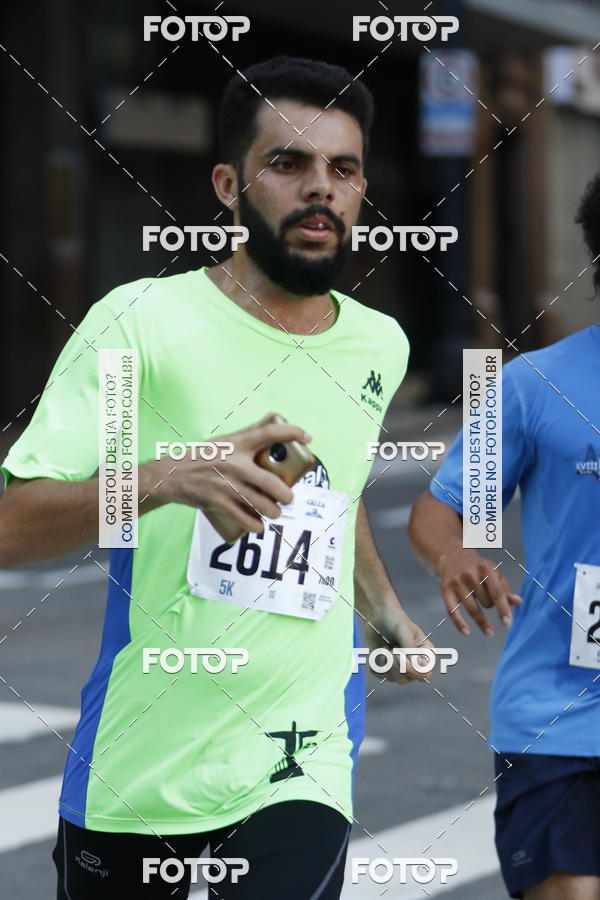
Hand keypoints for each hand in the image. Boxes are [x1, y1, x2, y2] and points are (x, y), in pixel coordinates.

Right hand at [149, 412, 310, 533]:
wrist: (171, 475)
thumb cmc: (202, 456)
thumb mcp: (224, 441)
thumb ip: (248, 433)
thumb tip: (272, 421)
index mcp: (238, 444)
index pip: (270, 433)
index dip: (293, 433)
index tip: (309, 438)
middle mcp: (235, 463)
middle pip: (273, 482)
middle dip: (286, 495)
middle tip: (288, 498)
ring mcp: (227, 485)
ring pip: (262, 504)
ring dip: (274, 512)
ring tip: (276, 513)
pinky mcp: (218, 502)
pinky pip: (244, 518)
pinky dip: (255, 526)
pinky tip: (259, 527)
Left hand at [363, 605, 435, 684]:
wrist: (378, 616)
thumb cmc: (394, 619)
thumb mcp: (403, 629)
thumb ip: (409, 646)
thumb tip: (417, 664)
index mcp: (426, 654)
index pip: (424, 674)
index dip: (410, 669)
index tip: (397, 654)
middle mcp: (416, 664)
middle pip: (406, 679)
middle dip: (394, 664)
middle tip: (391, 649)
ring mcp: (402, 668)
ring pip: (394, 679)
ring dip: (385, 662)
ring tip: (386, 648)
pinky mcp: (388, 669)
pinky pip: (380, 675)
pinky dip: (376, 662)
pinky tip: (378, 651)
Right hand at [438, 547, 521, 635]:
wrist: (453, 556)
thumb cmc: (478, 568)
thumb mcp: (494, 573)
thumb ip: (505, 589)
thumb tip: (518, 602)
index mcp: (486, 568)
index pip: (497, 592)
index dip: (503, 609)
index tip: (507, 623)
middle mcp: (470, 574)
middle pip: (485, 602)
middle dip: (490, 606)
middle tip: (488, 601)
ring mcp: (456, 582)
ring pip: (472, 608)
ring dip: (481, 621)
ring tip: (489, 631)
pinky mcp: (445, 590)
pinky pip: (452, 611)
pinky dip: (459, 623)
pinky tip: (466, 632)